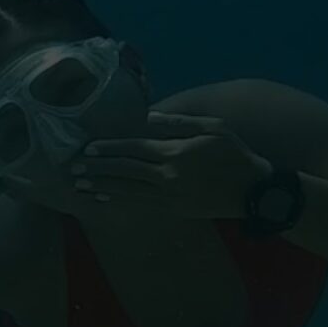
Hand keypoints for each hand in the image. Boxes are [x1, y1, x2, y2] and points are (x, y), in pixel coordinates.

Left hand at [70, 111, 272, 218]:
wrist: (254, 191)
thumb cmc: (234, 154)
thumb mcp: (212, 128)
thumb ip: (178, 123)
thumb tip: (147, 117)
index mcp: (175, 153)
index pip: (134, 149)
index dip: (109, 149)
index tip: (87, 149)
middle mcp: (167, 176)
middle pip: (125, 171)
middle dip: (97, 169)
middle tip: (73, 169)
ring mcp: (168, 196)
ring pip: (127, 190)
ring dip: (102, 187)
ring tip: (80, 185)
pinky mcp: (172, 210)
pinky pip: (139, 204)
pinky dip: (119, 200)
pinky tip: (103, 199)